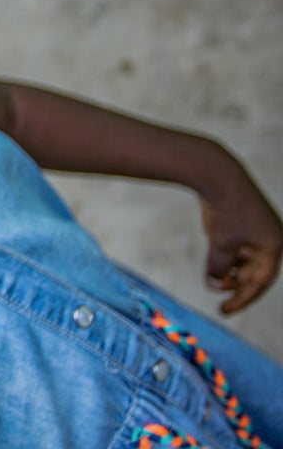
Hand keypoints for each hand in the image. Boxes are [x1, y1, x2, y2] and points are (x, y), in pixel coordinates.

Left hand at [198, 169, 282, 313]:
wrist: (218, 175)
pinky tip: (212, 267)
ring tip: (213, 280)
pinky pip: (238, 248)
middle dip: (236, 285)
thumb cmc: (224, 210)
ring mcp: (258, 230)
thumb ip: (220, 268)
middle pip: (255, 272)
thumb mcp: (221, 245)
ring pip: (245, 261)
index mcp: (274, 244)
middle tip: (219, 298)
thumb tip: (216, 284)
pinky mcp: (244, 222)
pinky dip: (226, 258)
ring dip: (230, 272)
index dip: (242, 298)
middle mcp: (271, 238)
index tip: (225, 311)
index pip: (261, 281)